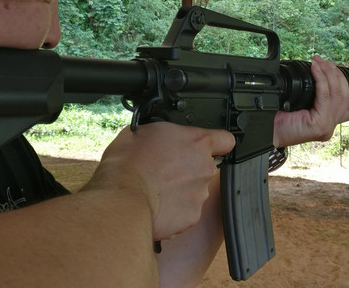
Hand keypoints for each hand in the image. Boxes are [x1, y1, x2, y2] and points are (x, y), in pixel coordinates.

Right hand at [92, 122, 234, 240]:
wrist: (122, 200)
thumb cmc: (128, 164)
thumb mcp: (142, 131)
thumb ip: (165, 134)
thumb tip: (161, 137)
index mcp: (197, 143)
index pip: (226, 140)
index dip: (217, 144)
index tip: (207, 147)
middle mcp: (205, 168)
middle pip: (205, 168)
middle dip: (189, 169)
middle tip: (164, 170)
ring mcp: (200, 195)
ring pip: (195, 191)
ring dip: (180, 191)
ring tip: (156, 190)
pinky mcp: (191, 217)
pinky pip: (185, 212)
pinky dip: (173, 210)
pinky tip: (156, 206)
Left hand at [273, 55, 348, 146]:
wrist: (266, 132)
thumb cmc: (278, 119)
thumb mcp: (301, 106)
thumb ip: (314, 97)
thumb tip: (319, 74)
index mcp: (326, 123)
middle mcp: (329, 126)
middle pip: (344, 97)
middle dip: (337, 75)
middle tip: (325, 62)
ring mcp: (326, 126)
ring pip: (337, 94)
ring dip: (329, 74)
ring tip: (320, 62)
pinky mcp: (320, 124)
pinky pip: (325, 95)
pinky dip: (321, 79)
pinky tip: (315, 68)